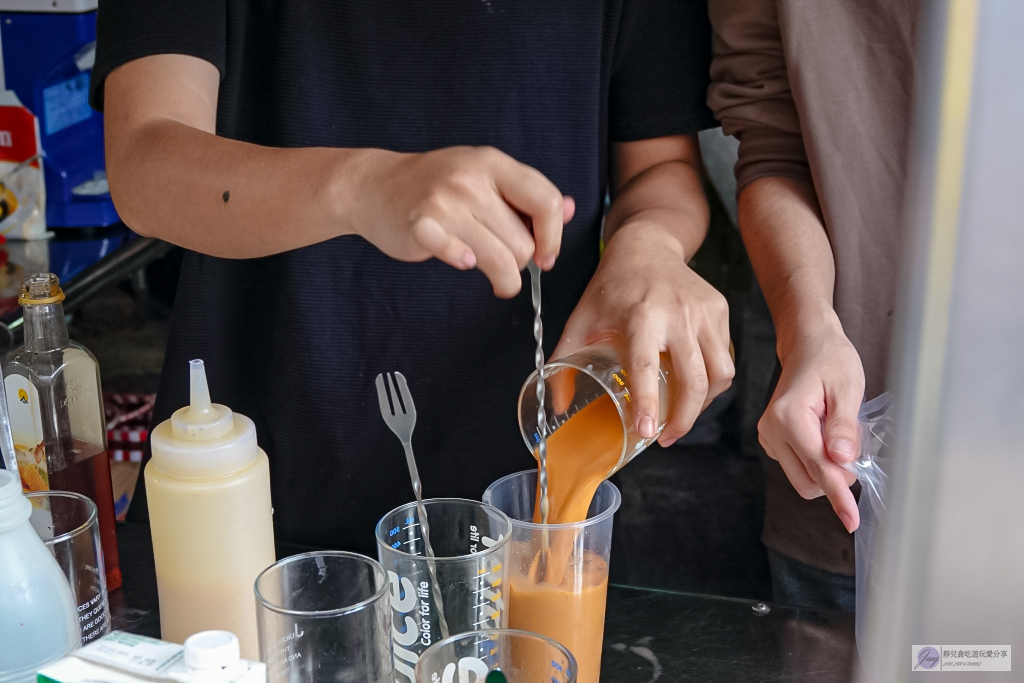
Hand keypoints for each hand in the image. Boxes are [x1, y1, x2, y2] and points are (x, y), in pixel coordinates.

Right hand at [346, 146, 573, 297]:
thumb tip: (570, 209)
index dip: (553, 237)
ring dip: (504, 278)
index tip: (546, 256)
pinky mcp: (423, 227)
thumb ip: (525, 194)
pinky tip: (460, 258)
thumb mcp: (483, 176)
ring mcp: (445, 202)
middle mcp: (470, 179)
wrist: (374, 185)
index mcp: (492, 163)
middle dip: (520, 261)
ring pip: (501, 259)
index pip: (546, 201)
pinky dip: (465, 265)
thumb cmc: (434, 184)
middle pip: (524, 242)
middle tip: (505, 260)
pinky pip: (463, 261)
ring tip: (496, 277)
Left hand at [551, 222, 733, 445]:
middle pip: (695, 380)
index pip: (647, 367)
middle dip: (685, 418)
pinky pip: (725, 356)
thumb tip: (557, 405)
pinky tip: (693, 388)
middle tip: (666, 436)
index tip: (647, 432)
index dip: (649, 404)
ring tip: (682, 415)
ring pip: (720, 373)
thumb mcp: (581, 319)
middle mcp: (678, 313)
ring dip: (704, 404)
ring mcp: (704, 312)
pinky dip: (712, 380)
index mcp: (641, 315)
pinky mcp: (719, 310)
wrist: (646, 245)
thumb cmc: (611, 286)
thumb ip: (565, 361)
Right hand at [758, 317, 864, 531]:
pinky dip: (818, 460)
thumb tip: (843, 462)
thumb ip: (844, 426)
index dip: (839, 495)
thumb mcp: (847, 387)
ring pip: (804, 478)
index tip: (852, 519)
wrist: (807, 345)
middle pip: (808, 481)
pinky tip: (826, 434)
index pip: (818, 467)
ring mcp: (769, 437)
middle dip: (836, 476)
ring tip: (838, 432)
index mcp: (787, 417)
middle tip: (854, 444)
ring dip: (827, 468)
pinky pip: (800, 467)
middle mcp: (771, 430)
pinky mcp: (774, 441)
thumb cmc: (830, 360)